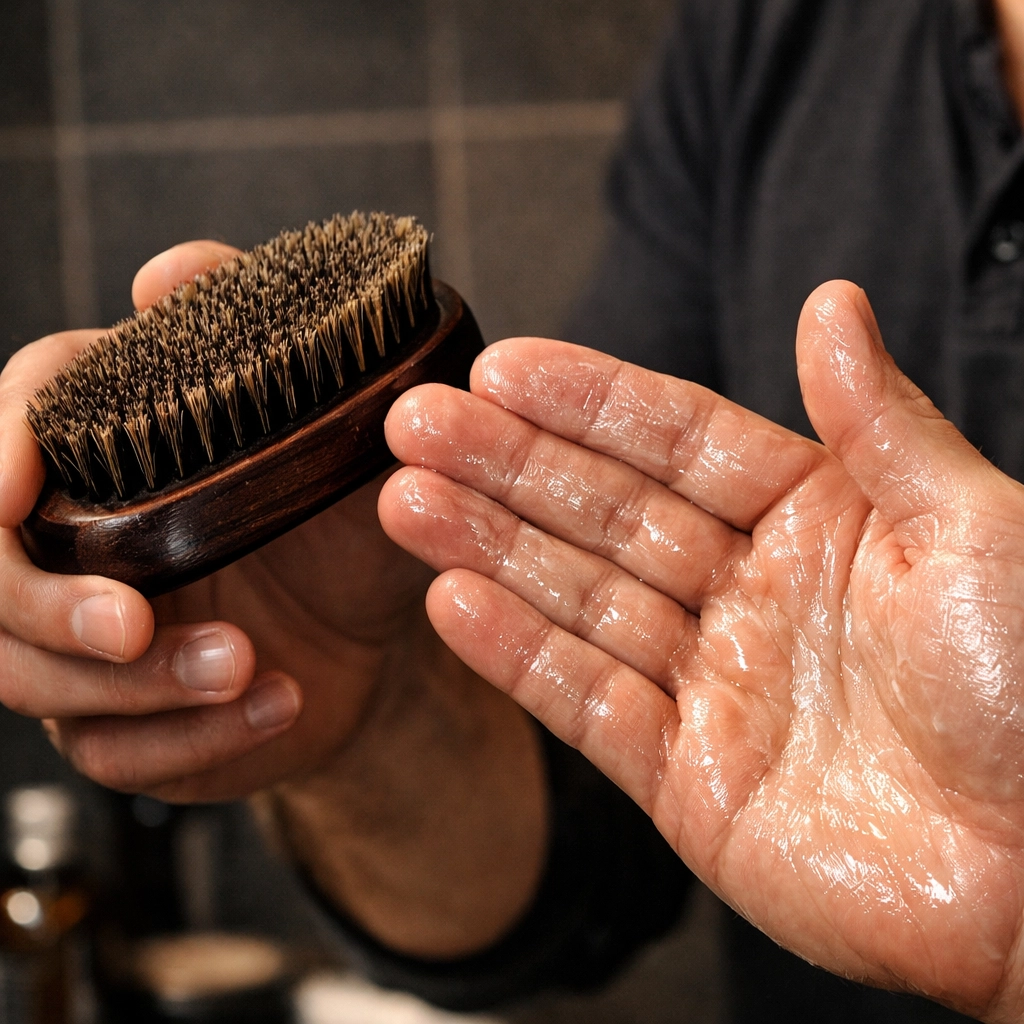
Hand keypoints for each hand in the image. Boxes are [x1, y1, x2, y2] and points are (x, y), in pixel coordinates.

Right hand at [0, 241, 545, 956]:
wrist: (386, 628)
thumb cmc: (356, 519)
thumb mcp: (343, 436)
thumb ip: (267, 344)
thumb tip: (168, 273)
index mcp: (124, 451)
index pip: (25, 417)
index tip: (11, 489)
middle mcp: (84, 539)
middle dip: (46, 604)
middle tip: (134, 624)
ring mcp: (91, 636)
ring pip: (31, 678)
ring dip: (132, 688)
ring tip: (246, 664)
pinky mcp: (122, 720)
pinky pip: (109, 756)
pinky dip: (191, 743)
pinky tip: (280, 704)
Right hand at [380, 280, 1023, 1019]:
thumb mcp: (972, 527)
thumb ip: (877, 421)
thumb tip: (830, 303)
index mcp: (819, 520)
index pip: (677, 442)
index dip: (588, 402)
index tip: (502, 366)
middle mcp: (753, 595)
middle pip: (606, 514)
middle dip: (507, 466)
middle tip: (416, 423)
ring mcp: (713, 687)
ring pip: (580, 600)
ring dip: (488, 549)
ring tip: (404, 500)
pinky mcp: (688, 780)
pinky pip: (588, 705)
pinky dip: (519, 657)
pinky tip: (452, 602)